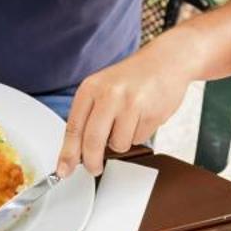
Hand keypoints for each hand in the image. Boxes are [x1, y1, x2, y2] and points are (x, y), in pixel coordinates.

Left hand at [60, 41, 195, 176]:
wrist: (167, 61)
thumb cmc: (132, 78)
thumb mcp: (102, 89)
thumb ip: (88, 117)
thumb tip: (75, 153)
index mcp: (91, 87)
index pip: (74, 127)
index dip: (68, 153)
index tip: (63, 170)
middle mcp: (109, 94)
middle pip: (93, 141)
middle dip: (92, 161)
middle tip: (94, 168)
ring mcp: (131, 104)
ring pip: (118, 145)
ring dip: (122, 141)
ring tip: (129, 121)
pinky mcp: (151, 113)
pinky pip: (138, 139)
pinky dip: (139, 134)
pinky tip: (143, 116)